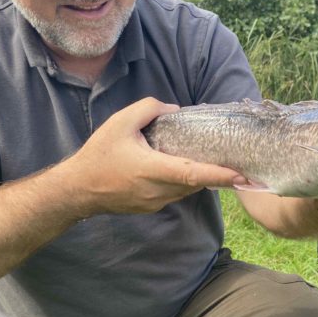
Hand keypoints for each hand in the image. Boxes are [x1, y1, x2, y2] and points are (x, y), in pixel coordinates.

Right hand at [61, 97, 246, 214]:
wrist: (76, 190)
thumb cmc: (98, 155)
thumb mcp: (120, 122)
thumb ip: (149, 109)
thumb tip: (174, 109)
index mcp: (152, 170)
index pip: (193, 174)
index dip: (219, 175)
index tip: (241, 175)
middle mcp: (158, 191)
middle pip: (196, 183)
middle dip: (218, 175)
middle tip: (240, 164)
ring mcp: (155, 202)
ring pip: (187, 190)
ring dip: (202, 178)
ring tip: (219, 164)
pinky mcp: (151, 207)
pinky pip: (176, 194)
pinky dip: (186, 182)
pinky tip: (186, 168)